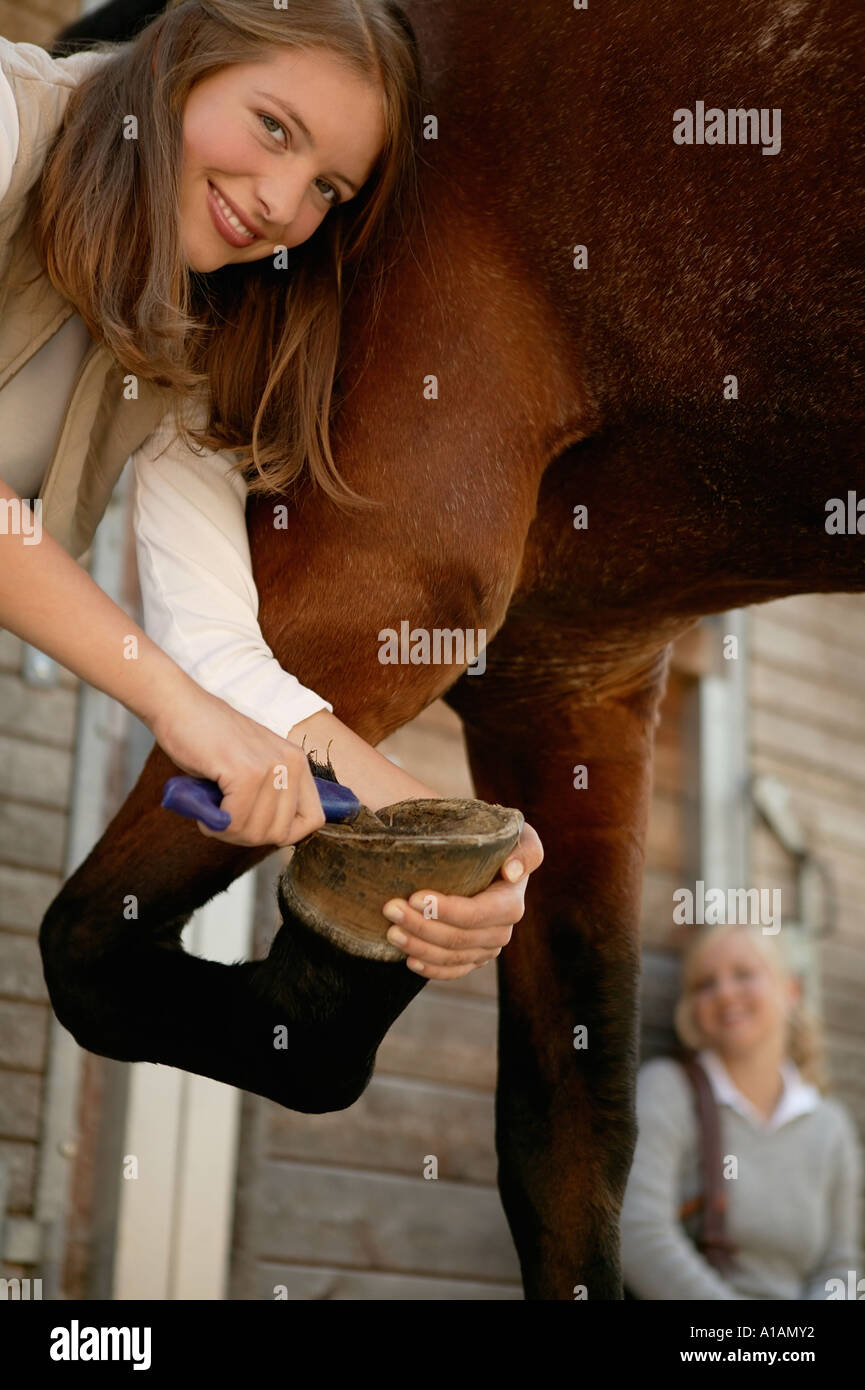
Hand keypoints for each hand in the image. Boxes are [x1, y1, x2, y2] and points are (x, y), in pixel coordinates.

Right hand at [149, 682, 325, 847]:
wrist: (179, 706)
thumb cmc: (208, 739)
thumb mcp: (252, 765)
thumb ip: (269, 795)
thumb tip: (273, 835)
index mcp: (297, 762)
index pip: (313, 819)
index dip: (283, 833)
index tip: (255, 826)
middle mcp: (290, 763)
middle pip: (281, 833)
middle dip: (247, 835)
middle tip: (224, 817)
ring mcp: (270, 767)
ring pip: (255, 832)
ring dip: (227, 830)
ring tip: (213, 808)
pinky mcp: (244, 771)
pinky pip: (234, 821)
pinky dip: (214, 822)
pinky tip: (205, 805)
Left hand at [380, 821, 542, 979]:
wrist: (484, 856)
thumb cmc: (494, 840)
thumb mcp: (515, 835)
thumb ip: (523, 850)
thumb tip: (511, 872)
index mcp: (510, 902)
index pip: (476, 914)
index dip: (445, 910)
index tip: (414, 897)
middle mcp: (502, 930)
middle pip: (458, 938)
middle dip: (421, 926)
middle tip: (391, 909)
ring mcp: (487, 948)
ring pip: (451, 957)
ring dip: (418, 947)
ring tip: (392, 932)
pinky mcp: (473, 958)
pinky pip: (453, 972)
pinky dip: (431, 969)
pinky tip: (409, 961)